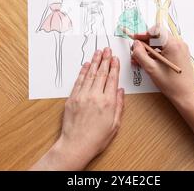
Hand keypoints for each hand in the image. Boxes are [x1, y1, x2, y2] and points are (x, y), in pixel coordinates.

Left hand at [31, 48, 123, 170]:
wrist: (76, 145)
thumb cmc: (97, 138)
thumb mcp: (115, 124)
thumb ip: (119, 106)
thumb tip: (121, 91)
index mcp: (108, 102)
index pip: (112, 79)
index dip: (114, 67)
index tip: (115, 58)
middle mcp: (95, 96)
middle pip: (101, 73)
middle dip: (105, 60)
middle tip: (107, 50)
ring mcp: (82, 96)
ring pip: (90, 74)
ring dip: (94, 62)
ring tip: (98, 52)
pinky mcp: (72, 98)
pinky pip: (79, 81)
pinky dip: (83, 71)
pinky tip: (86, 65)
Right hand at [131, 25, 193, 103]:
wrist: (185, 95)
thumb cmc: (171, 84)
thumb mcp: (151, 69)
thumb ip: (140, 54)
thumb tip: (135, 44)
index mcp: (173, 45)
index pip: (156, 30)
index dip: (144, 34)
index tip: (135, 39)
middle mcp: (179, 44)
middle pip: (158, 36)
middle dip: (145, 42)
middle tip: (136, 49)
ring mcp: (181, 49)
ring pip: (161, 43)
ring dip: (149, 49)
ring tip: (139, 58)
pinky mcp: (180, 54)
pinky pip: (166, 49)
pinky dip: (156, 53)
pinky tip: (148, 61)